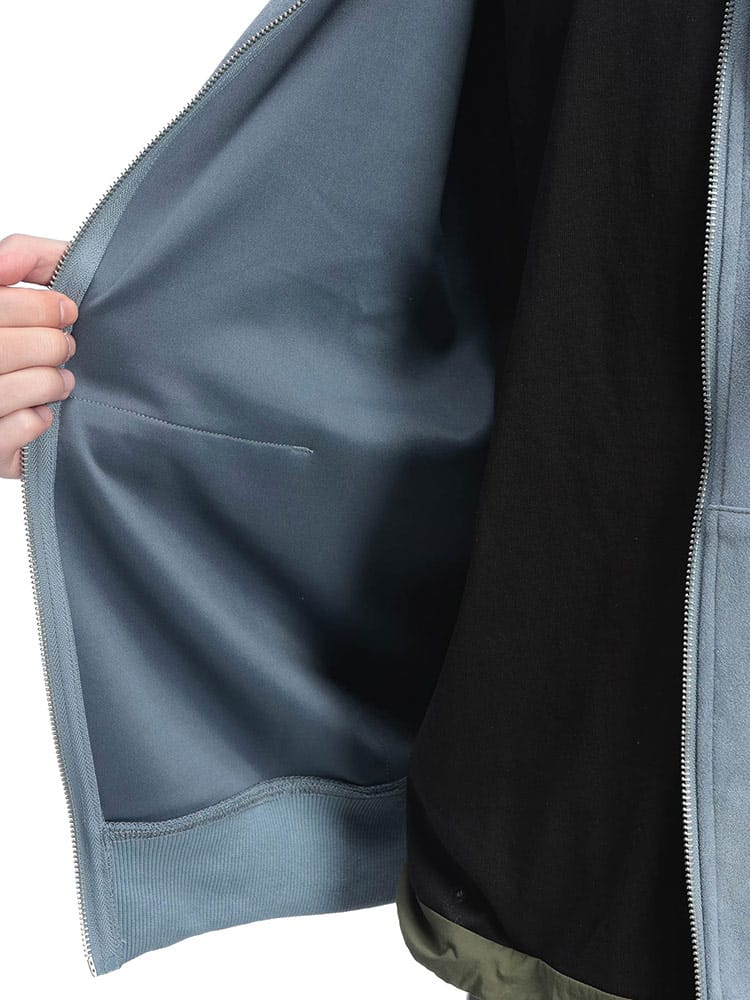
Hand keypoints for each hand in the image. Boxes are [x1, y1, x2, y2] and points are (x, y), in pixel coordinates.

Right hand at [0, 232, 77, 478]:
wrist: (61, 397)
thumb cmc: (42, 334)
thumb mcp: (35, 283)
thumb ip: (26, 257)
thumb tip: (6, 260)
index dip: (36, 307)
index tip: (68, 309)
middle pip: (0, 348)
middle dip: (48, 344)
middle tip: (68, 347)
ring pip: (2, 391)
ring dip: (48, 382)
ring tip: (63, 381)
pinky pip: (8, 434)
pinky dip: (35, 422)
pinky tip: (42, 413)